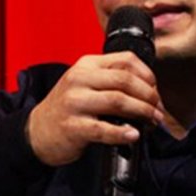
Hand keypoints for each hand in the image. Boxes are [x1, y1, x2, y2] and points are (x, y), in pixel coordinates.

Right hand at [26, 51, 163, 165]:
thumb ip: (110, 79)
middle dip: (148, 95)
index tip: (155, 90)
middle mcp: (79, 79)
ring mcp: (75, 102)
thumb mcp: (85, 83)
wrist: (38, 131)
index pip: (125, 60)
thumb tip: (149, 89)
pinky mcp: (73, 126)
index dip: (147, 75)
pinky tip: (133, 135)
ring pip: (118, 101)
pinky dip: (122, 132)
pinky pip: (103, 129)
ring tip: (152, 120)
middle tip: (157, 109)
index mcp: (86, 65)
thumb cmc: (69, 107)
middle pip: (125, 80)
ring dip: (142, 112)